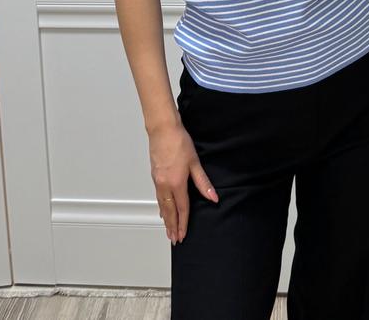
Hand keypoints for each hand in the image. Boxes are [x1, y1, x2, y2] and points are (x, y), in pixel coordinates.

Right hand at [148, 121, 218, 245]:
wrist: (163, 129)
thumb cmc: (178, 142)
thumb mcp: (195, 162)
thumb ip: (203, 182)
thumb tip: (213, 197)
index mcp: (176, 183)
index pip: (181, 208)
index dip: (183, 223)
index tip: (183, 234)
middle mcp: (164, 184)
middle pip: (169, 211)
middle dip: (172, 226)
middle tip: (174, 239)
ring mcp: (158, 180)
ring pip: (162, 204)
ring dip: (165, 218)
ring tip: (168, 229)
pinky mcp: (155, 175)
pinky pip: (158, 196)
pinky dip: (161, 206)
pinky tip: (162, 209)